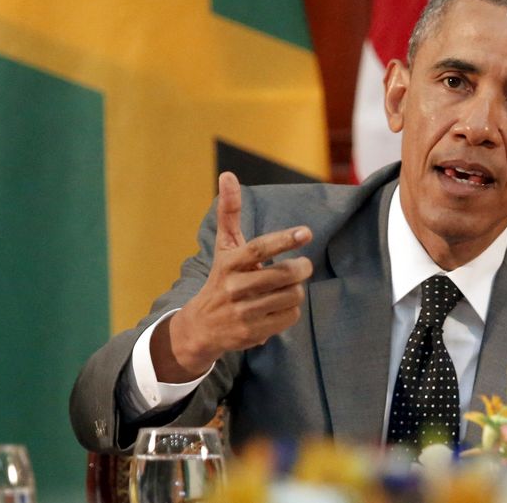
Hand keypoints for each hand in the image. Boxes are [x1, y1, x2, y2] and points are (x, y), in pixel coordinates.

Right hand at [152, 172, 312, 381]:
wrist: (201, 327)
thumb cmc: (221, 278)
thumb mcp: (224, 246)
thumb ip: (229, 211)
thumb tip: (228, 175)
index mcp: (230, 263)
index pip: (260, 248)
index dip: (284, 239)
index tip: (306, 232)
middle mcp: (235, 288)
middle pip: (285, 275)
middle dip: (301, 268)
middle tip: (303, 265)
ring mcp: (243, 312)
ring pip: (292, 296)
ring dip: (296, 289)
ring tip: (287, 287)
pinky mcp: (253, 332)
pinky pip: (290, 316)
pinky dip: (291, 309)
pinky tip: (280, 305)